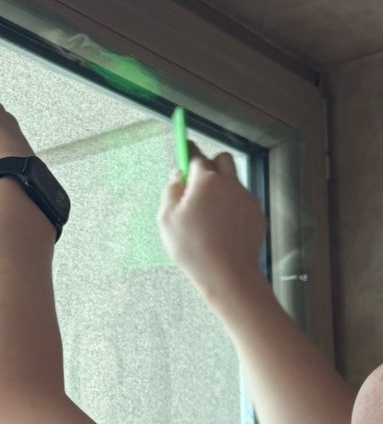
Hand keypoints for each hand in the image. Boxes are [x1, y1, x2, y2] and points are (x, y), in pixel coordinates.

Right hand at [157, 143, 267, 304]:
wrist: (228, 275)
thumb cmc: (195, 249)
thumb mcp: (167, 220)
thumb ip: (170, 192)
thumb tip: (176, 177)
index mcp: (206, 180)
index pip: (195, 155)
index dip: (187, 152)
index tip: (184, 148)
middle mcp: (230, 184)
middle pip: (222, 160)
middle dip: (209, 166)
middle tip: (196, 186)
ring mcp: (246, 199)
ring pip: (234, 182)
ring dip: (221, 189)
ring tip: (208, 216)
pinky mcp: (257, 215)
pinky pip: (243, 203)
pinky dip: (232, 209)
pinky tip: (221, 230)